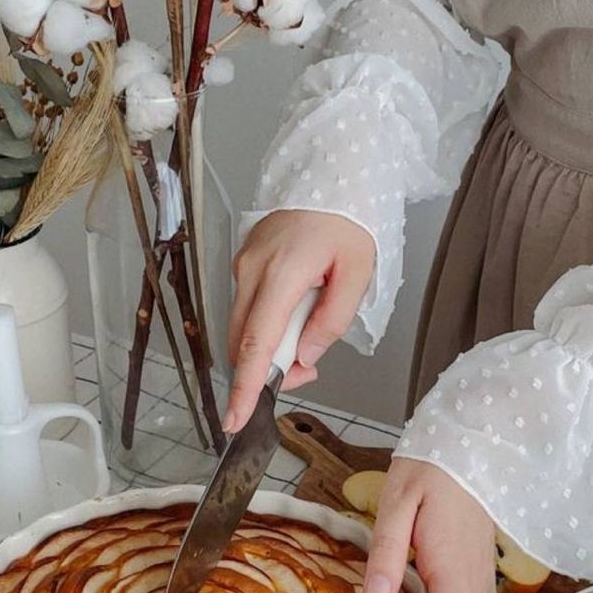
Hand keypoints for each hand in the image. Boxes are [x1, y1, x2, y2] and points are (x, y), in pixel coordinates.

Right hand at [224, 210, 374, 432]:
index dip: (245, 386)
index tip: (234, 418)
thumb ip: (332, 321)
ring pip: (243, 328)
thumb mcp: (358, 273)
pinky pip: (247, 308)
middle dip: (266, 372)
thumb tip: (304, 358)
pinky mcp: (244, 263)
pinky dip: (266, 326)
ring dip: (269, 349)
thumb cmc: (348, 221)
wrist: (332, 174)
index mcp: (281, 274)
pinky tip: (294, 319)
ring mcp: (243, 265)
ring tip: (307, 342)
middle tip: (306, 373)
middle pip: (244, 342)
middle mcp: (251, 271)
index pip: (257, 343)